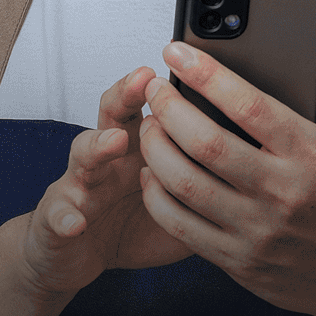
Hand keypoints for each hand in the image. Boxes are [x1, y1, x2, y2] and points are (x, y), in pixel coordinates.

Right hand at [13, 67, 193, 302]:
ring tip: (115, 141)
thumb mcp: (177, 193)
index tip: (183, 61)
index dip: (162, 84)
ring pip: (84, 155)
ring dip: (98, 146)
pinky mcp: (57, 219)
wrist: (76, 254)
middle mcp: (108, 157)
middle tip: (144, 81)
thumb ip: (205, 172)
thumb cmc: (133, 221)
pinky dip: (66, 218)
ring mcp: (80, 185)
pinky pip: (60, 217)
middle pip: (112, 115)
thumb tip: (258, 154)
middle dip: (127, 95)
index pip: (149, 103)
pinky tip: (76, 222)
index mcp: (139, 146)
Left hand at [136, 37, 315, 315]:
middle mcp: (284, 193)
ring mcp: (257, 231)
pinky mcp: (238, 260)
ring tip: (150, 126)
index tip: (179, 53)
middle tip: (155, 89)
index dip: (206, 74)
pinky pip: (180, 225)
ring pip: (184, 184)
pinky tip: (153, 174)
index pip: (249, 105)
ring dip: (155, 149)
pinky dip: (157, 196)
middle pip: (205, 143)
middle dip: (169, 108)